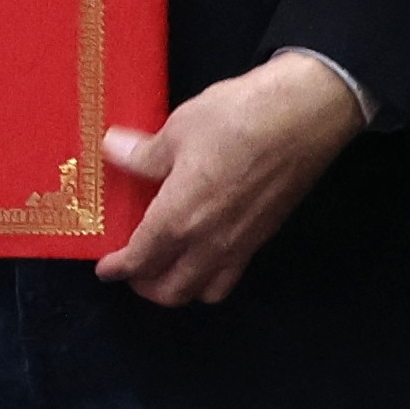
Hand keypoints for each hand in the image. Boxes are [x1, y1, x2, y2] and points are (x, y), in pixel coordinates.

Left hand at [93, 48, 363, 309]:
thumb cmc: (236, 118)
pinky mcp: (264, 237)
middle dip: (145, 286)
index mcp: (177, 219)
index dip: (117, 269)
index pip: (139, 260)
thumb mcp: (178, 129)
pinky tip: (205, 252)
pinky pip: (232, 276)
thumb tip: (112, 150)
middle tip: (132, 269)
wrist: (304, 116)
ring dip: (180, 289)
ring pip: (204, 292)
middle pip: (170, 291)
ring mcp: (240, 245)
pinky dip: (211, 278)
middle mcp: (207, 244)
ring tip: (168, 267)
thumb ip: (143, 153)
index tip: (105, 270)